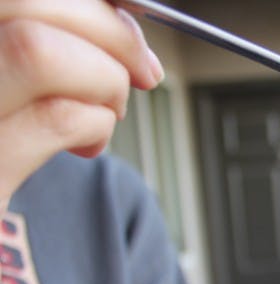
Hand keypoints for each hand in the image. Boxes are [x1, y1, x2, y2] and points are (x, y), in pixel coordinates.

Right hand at [0, 0, 162, 205]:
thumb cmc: (3, 146)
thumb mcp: (19, 92)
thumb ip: (51, 42)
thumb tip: (123, 25)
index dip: (87, 2)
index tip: (127, 22)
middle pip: (23, 0)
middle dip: (108, 30)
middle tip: (140, 70)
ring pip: (37, 50)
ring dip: (104, 78)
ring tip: (107, 110)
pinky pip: (56, 119)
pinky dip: (97, 123)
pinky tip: (88, 141)